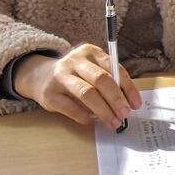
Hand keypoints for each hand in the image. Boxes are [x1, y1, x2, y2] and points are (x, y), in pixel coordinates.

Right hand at [13, 45, 140, 129]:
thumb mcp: (91, 69)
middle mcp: (74, 61)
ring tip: (113, 122)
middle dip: (116, 99)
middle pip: (101, 79)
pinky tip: (93, 121)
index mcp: (90, 52)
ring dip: (103, 110)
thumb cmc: (75, 75)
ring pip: (87, 93)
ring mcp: (60, 77)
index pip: (114, 68)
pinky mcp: (49, 94)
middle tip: (125, 114)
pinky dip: (85, 116)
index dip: (127, 87)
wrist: (38, 76)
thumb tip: (128, 102)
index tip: (136, 104)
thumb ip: (109, 80)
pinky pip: (71, 108)